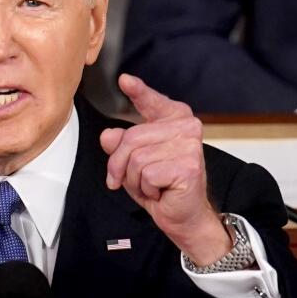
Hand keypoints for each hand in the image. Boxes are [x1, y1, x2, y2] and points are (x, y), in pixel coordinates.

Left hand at [97, 75, 232, 264]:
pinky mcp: (187, 166)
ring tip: (152, 187)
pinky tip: (161, 192)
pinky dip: (146, 190)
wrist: (185, 216)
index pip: (152, 101)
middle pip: (130, 138)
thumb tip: (108, 136)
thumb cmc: (163, 188)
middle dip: (121, 165)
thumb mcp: (134, 164)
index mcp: (175, 120)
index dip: (138, 91)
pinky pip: (146, 175)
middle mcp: (186, 128)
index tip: (125, 81)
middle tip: (133, 181)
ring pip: (136, 159)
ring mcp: (188, 146)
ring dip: (135, 181)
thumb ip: (122, 146)